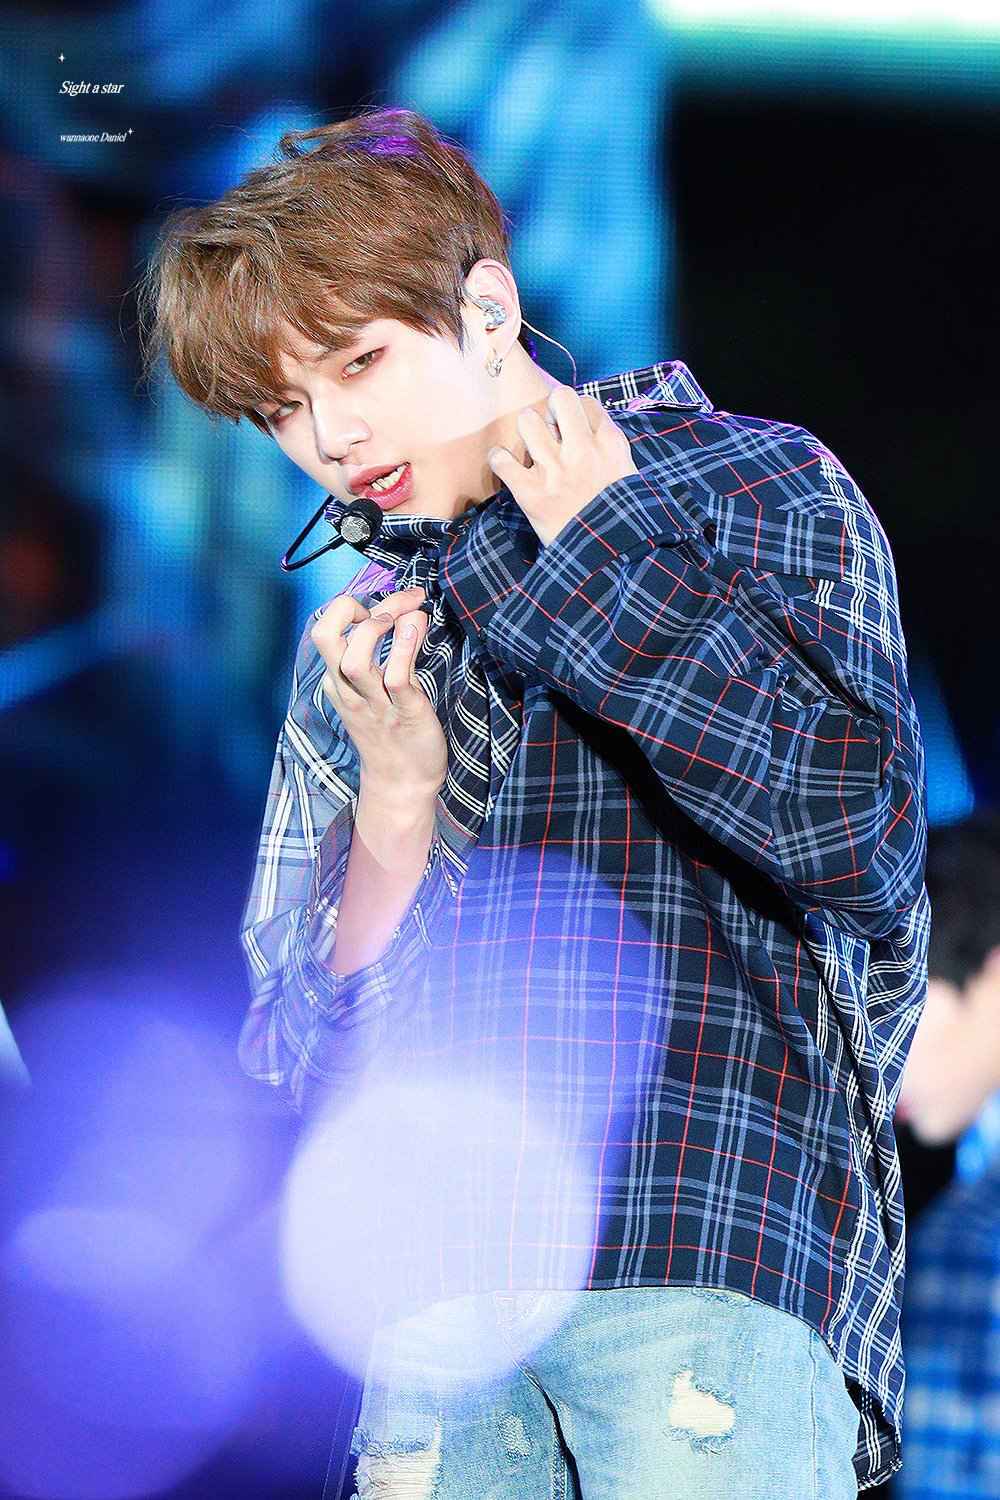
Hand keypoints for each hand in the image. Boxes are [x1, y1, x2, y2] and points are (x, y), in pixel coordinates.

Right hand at [311, 586, 447, 801]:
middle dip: (346, 608)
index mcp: (339, 682)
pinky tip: (417, 630)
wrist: (404, 784)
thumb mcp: (385, 687)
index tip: (384, 606)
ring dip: (376, 629)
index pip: (327, 630)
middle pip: (324, 638)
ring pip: (354, 661)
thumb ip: (396, 649)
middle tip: (381, 608)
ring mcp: (375, 705)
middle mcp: (350, 691)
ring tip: (400, 619)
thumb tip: (411, 610)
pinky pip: (396, 679)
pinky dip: (404, 651)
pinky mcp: (405, 715)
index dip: (350, 607)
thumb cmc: (394, 731)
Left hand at [486, 384, 637, 546]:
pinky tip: (507, 467)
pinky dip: (499, 460)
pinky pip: (501, 459)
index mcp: (611, 445)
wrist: (608, 558)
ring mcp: (556, 471)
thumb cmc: (619, 518)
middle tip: (550, 432)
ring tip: (532, 450)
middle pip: (560, 397)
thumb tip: (584, 426)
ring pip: (528, 420)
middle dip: (551, 410)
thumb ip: (608, 449)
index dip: (575, 413)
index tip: (572, 430)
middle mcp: (583, 451)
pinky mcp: (532, 494)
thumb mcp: (627, 476)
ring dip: (527, 432)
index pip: (586, 401)